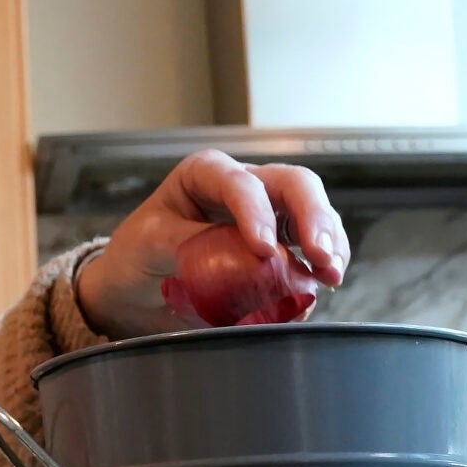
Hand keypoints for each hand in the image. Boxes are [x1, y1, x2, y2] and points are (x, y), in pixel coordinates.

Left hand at [73, 150, 348, 339]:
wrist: (135, 293)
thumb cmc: (135, 258)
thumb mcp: (148, 245)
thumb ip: (191, 244)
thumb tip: (246, 259)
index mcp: (206, 174)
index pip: (239, 183)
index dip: (255, 213)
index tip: (262, 250)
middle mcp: (243, 188)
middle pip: (293, 187)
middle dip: (313, 218)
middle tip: (321, 257)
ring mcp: (267, 217)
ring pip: (313, 214)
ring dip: (330, 243)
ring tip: (331, 276)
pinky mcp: (279, 249)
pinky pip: (311, 249)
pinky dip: (322, 267)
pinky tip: (323, 287)